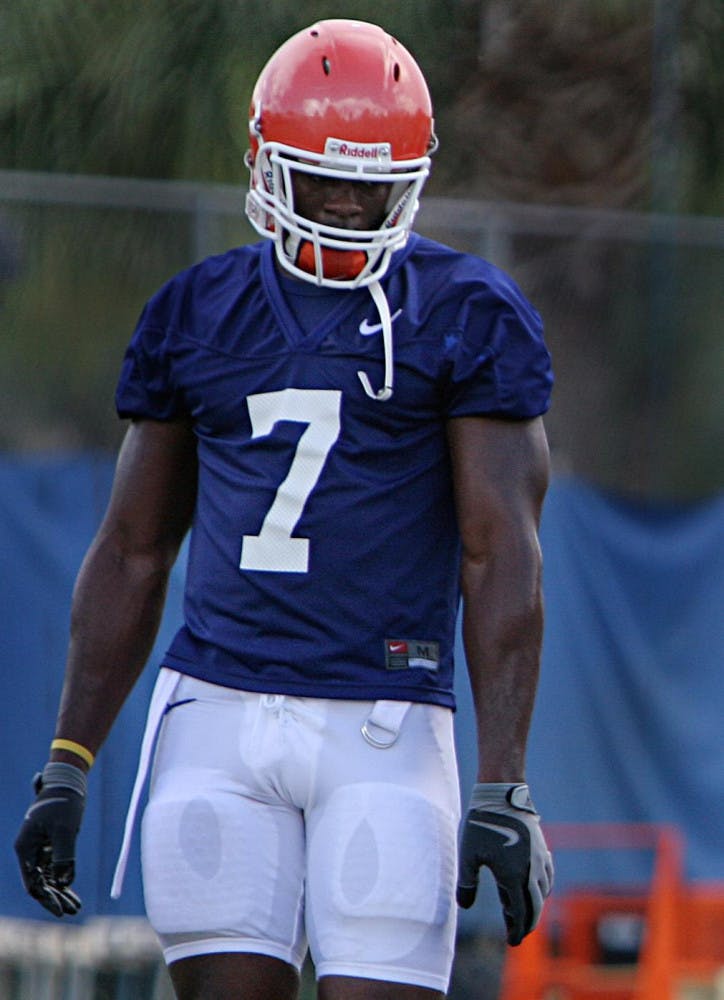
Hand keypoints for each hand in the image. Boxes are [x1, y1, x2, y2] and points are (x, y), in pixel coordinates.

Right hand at [14, 762, 86, 916]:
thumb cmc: (64, 802)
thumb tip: (63, 882)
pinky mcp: (50, 845)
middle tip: (72, 911)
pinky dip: (64, 881)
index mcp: (26, 848)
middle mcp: (29, 851)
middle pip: (39, 883)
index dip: (46, 899)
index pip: (32, 882)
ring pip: (48, 878)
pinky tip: (74, 895)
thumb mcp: (66, 830)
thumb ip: (64, 856)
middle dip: (55, 899)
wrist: (68, 780)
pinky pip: (55, 869)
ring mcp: (39, 849)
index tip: (60, 911)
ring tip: (76, 908)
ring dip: (61, 892)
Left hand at [456, 782, 552, 945]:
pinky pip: (547, 875)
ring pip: (543, 891)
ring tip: (525, 912)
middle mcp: (530, 872)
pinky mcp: (541, 847)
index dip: (516, 929)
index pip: (519, 912)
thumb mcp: (469, 855)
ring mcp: (539, 859)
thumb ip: (467, 883)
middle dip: (528, 923)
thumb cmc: (481, 824)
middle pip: (534, 906)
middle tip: (519, 933)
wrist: (501, 794)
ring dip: (535, 905)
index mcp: (513, 877)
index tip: (512, 941)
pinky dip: (543, 887)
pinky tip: (536, 886)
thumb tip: (464, 905)